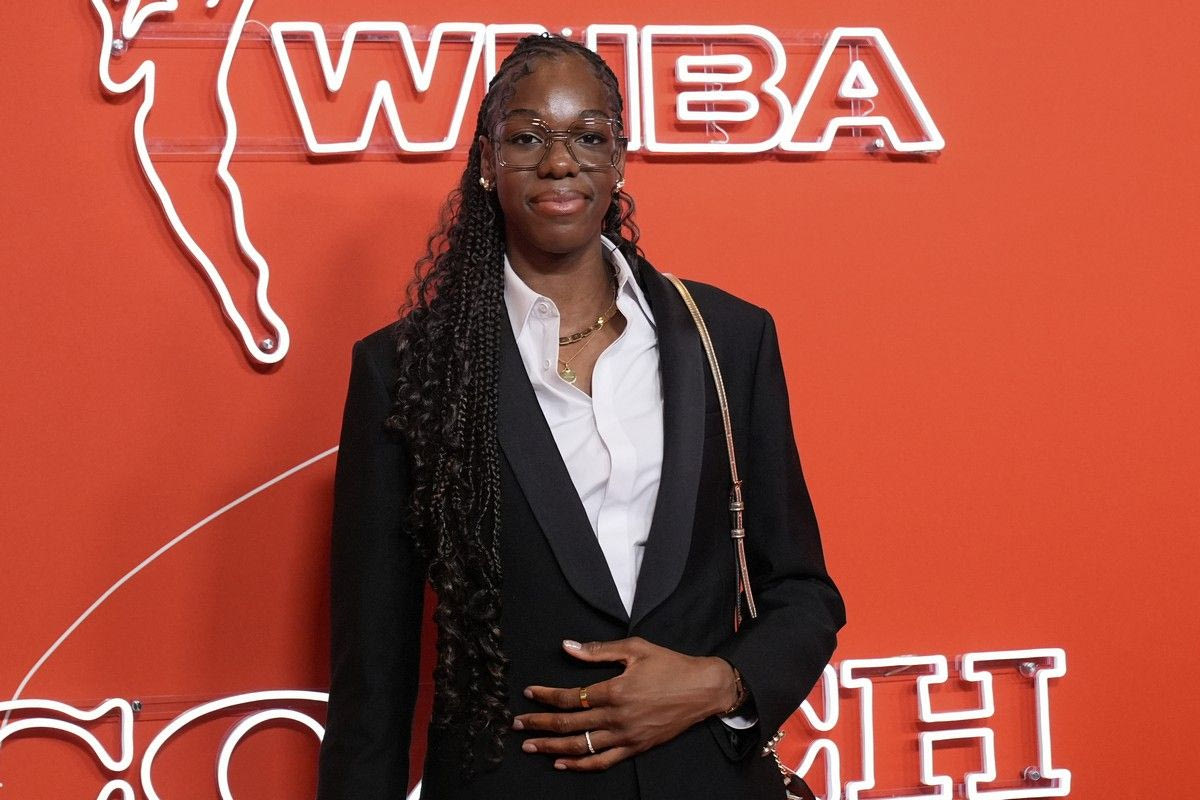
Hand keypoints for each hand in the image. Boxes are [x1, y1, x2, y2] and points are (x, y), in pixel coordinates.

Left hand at [513, 637, 737, 770]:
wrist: (703, 690)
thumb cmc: (670, 665)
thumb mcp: (635, 649)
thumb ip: (598, 651)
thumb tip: (567, 646)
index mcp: (614, 690)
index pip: (569, 696)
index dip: (546, 696)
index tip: (529, 694)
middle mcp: (617, 717)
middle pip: (569, 724)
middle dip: (539, 724)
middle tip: (517, 725)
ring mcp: (626, 736)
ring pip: (581, 747)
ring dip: (551, 748)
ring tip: (530, 746)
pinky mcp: (636, 748)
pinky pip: (602, 762)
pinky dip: (580, 765)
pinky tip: (562, 763)